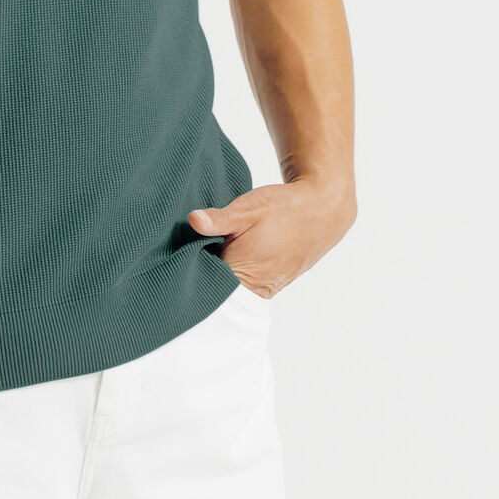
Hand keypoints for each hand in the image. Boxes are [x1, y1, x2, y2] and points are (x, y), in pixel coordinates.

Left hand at [188, 175, 355, 297]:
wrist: (322, 211)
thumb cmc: (284, 208)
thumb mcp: (249, 207)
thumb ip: (219, 219)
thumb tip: (193, 220)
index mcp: (242, 272)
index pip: (203, 284)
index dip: (187, 272)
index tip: (177, 259)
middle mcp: (254, 288)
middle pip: (216, 291)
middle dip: (201, 276)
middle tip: (188, 256)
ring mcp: (265, 290)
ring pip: (232, 291)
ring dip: (219, 276)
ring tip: (210, 256)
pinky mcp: (272, 286)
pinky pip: (246, 288)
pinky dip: (235, 277)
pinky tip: (229, 258)